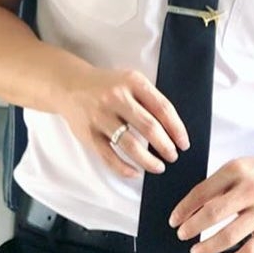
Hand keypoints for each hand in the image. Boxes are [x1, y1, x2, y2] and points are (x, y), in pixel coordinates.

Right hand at [59, 66, 189, 177]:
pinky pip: (109, 156)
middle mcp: (117, 98)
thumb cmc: (107, 85)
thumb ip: (148, 99)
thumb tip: (172, 128)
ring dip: (149, 160)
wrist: (70, 85)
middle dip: (166, 146)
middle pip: (149, 127)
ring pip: (130, 145)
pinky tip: (135, 172)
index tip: (184, 142)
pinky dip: (124, 168)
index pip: (162, 108)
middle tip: (173, 156)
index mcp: (133, 82)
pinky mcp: (89, 134)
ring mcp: (101, 116)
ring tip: (159, 166)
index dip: (176, 128)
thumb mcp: (130, 80)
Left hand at [169, 151, 253, 252]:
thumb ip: (219, 185)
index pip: (202, 191)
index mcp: (237, 169)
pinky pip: (250, 250)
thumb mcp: (239, 168)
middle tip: (181, 234)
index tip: (174, 219)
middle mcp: (250, 189)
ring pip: (229, 235)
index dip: (184, 208)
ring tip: (196, 250)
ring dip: (208, 247)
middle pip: (213, 213)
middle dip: (192, 227)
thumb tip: (192, 208)